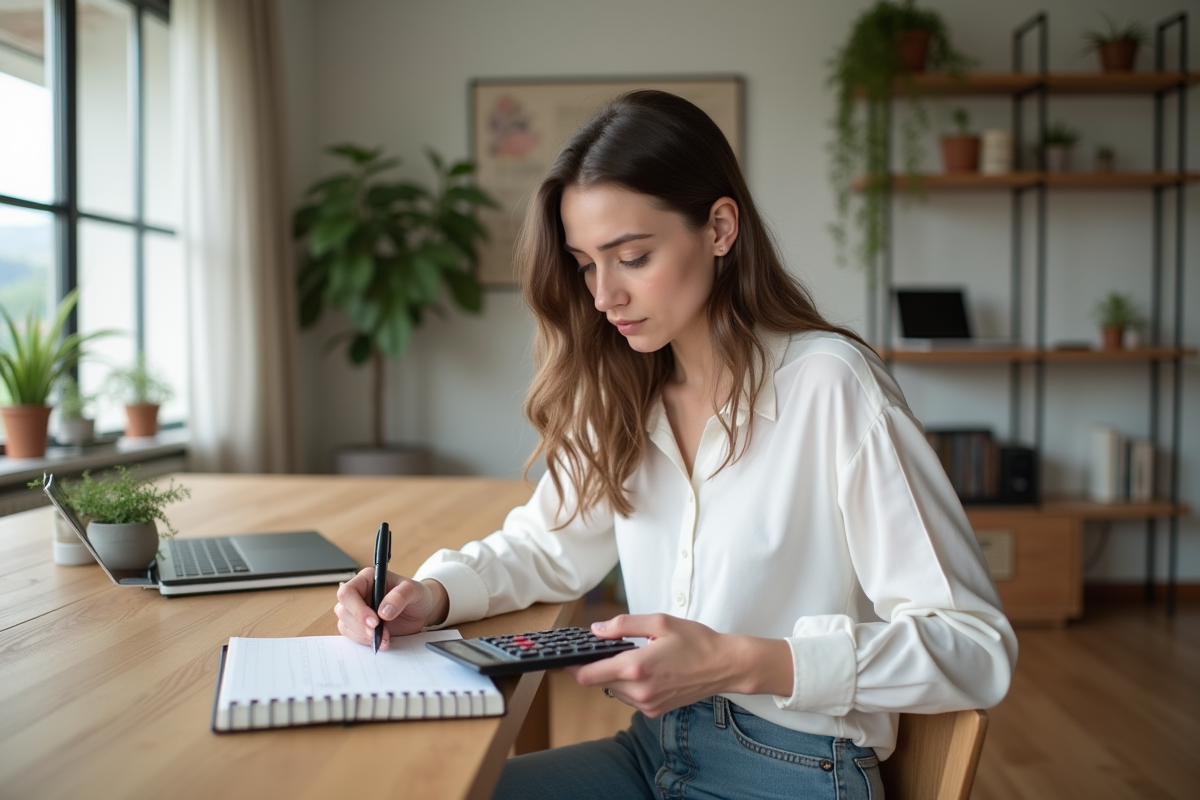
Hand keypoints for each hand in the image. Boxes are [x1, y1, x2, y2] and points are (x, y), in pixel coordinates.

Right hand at [333, 568, 447, 649]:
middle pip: (343, 610)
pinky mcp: (360, 625)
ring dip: (363, 635)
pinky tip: (381, 641)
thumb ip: (400, 596)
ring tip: (384, 639)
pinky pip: (352, 635)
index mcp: (367, 579)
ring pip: (345, 624)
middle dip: (360, 625)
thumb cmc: (416, 595)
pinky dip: (365, 641)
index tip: (375, 622)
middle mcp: (359, 593)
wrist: (422, 611)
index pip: (348, 592)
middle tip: (378, 633)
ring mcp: (357, 610)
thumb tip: (383, 611)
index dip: (357, 608)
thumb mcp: (414, 590)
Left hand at [566, 613, 788, 717]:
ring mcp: (647, 704)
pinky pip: (630, 697)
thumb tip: (596, 629)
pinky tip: (647, 670)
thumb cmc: (696, 641)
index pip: (589, 675)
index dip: (574, 667)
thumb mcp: (659, 622)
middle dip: (598, 666)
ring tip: (635, 657)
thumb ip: (624, 625)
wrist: (724, 666)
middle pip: (599, 682)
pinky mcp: (655, 711)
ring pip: (614, 690)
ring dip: (615, 675)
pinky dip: (631, 684)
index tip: (567, 658)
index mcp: (637, 666)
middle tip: (605, 648)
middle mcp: (639, 691)